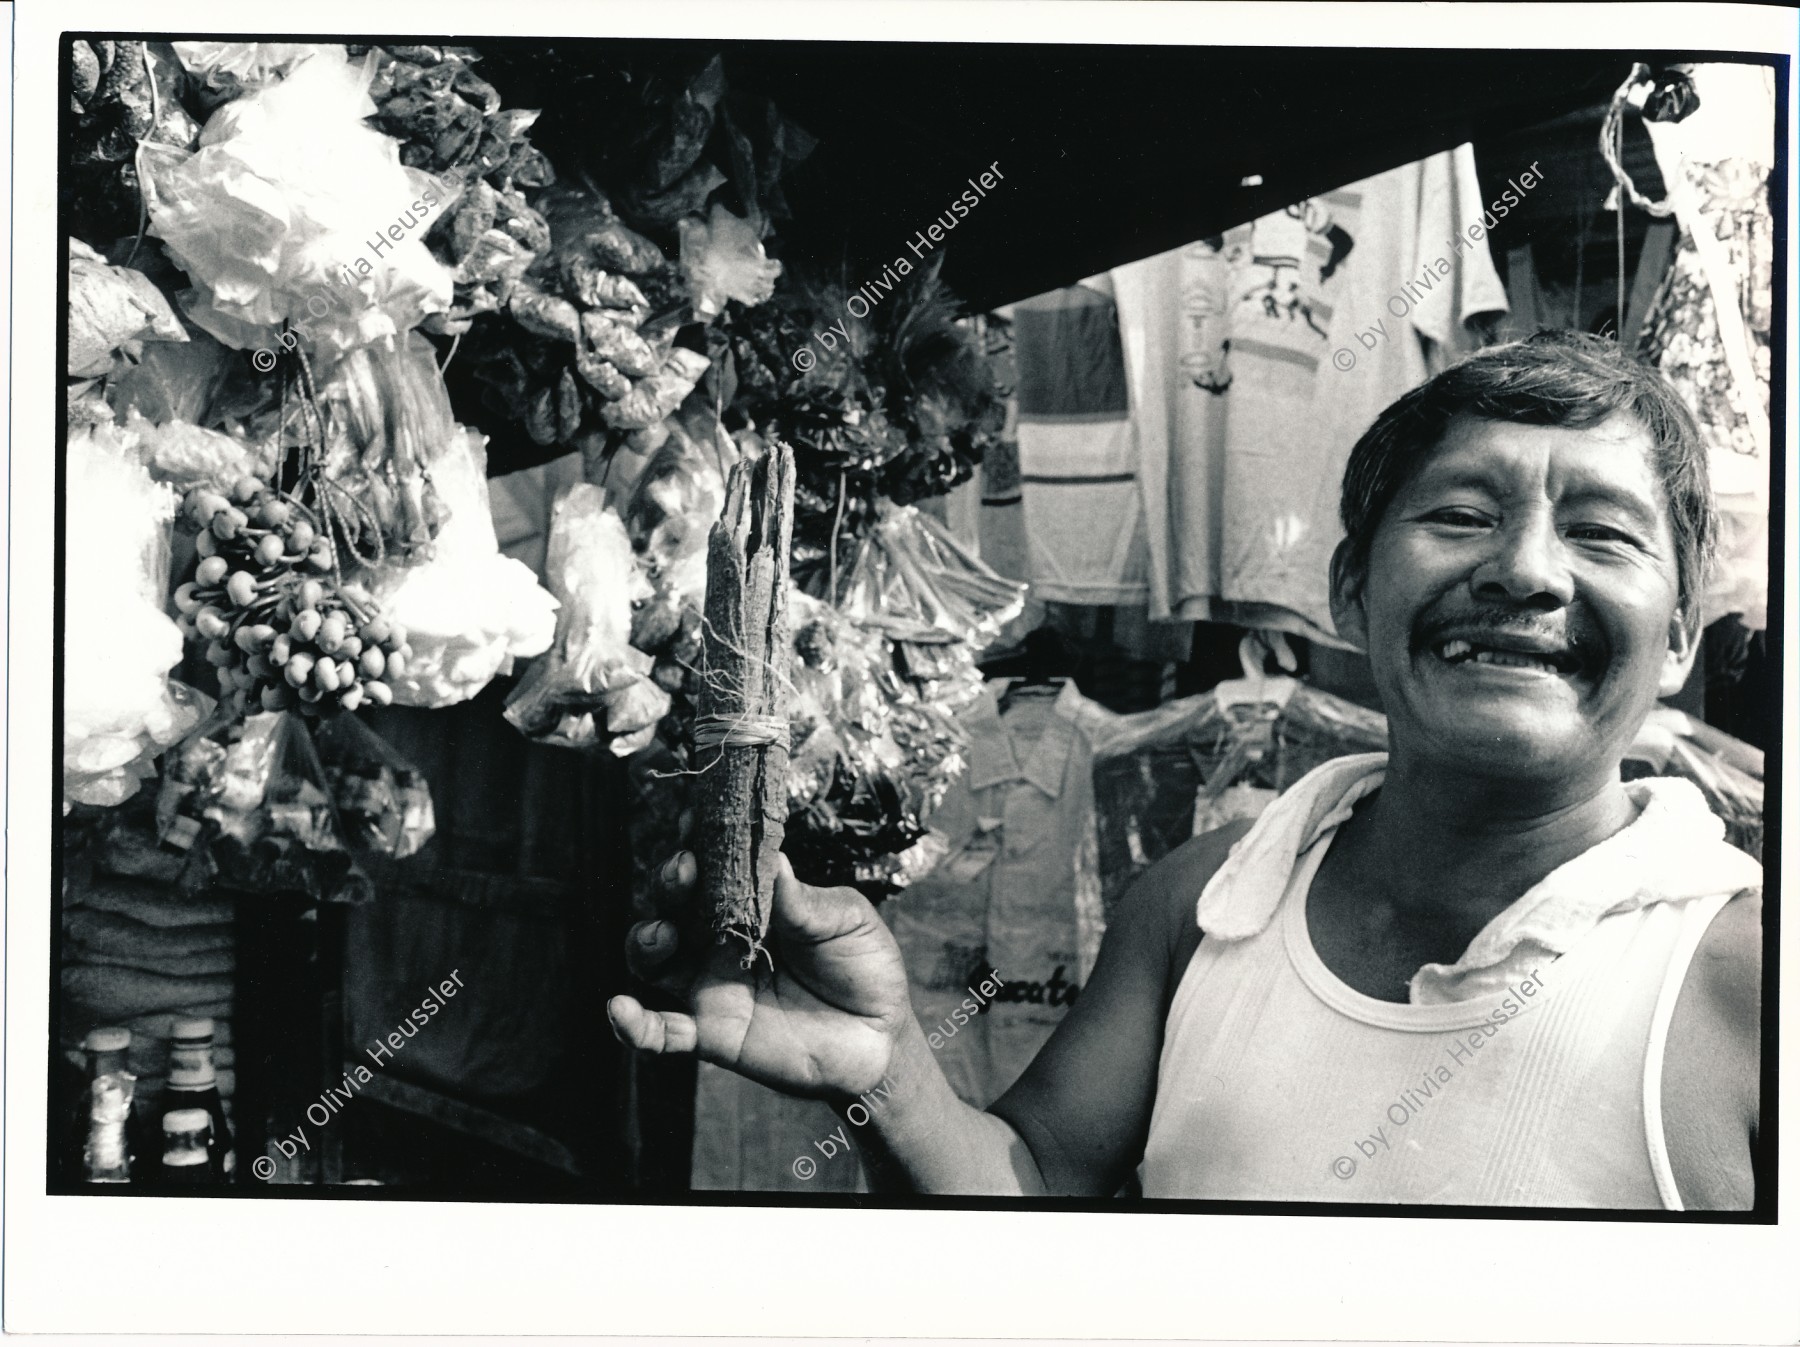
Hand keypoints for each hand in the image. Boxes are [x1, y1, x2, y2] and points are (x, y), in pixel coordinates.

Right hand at [608, 851, 913, 1101]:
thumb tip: (774, 859)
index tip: (696, 818)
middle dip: (670, 881)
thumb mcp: (846, 922)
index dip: (698, 840)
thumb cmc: (864, 967)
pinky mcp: (714, 1033)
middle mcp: (720, 938)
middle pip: (675, 903)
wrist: (881, 1039)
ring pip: (655, 958)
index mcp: (752, 902)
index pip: (713, 864)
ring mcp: (711, 984)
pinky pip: (663, 1032)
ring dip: (645, 939)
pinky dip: (634, 1025)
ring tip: (660, 934)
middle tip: (684, 870)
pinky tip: (620, 1010)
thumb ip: (806, 901)